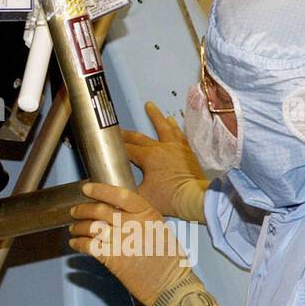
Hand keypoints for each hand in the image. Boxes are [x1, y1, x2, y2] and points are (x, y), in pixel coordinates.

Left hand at [68, 182, 188, 305]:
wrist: (171, 285)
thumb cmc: (168, 258)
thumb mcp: (159, 228)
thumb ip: (139, 217)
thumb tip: (117, 210)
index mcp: (147, 214)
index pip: (119, 194)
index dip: (99, 190)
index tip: (87, 188)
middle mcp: (133, 224)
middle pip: (100, 210)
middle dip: (82, 209)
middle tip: (75, 211)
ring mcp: (122, 241)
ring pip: (92, 227)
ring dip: (78, 227)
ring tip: (74, 228)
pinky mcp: (113, 259)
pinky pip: (89, 246)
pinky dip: (78, 243)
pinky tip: (75, 243)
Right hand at [122, 101, 209, 221]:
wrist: (195, 199)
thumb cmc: (170, 198)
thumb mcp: (142, 195)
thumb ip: (128, 189)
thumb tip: (117, 187)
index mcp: (148, 157)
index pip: (127, 150)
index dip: (117, 147)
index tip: (109, 145)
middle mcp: (161, 148)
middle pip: (140, 137)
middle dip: (127, 134)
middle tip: (119, 130)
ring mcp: (176, 148)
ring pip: (164, 127)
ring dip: (155, 116)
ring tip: (150, 107)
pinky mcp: (188, 152)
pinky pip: (180, 135)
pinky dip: (175, 127)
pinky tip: (174, 123)